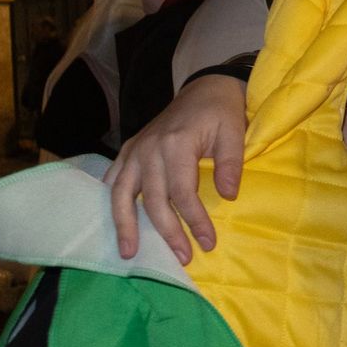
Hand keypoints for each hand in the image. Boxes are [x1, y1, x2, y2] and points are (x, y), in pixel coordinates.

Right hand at [105, 74, 248, 262]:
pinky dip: (111, 201)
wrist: (205, 88)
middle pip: (153, 200)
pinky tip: (113, 223)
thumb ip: (231, 164)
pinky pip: (113, 179)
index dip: (194, 221)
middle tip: (182, 258)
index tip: (208, 243)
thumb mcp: (234, 133)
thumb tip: (228, 196)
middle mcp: (148, 149)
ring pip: (122, 194)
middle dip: (167, 232)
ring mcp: (135, 150)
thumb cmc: (221, 113)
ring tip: (129, 253)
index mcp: (175, 144)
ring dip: (125, 225)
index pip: (182, 193)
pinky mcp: (129, 150)